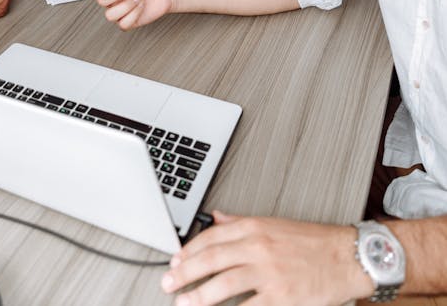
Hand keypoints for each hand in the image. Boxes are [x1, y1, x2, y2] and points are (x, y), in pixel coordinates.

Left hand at [161, 212, 371, 305]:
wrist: (347, 256)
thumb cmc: (314, 242)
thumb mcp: (273, 224)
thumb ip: (241, 223)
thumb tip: (216, 218)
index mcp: (254, 227)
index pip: (211, 237)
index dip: (188, 251)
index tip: (174, 262)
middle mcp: (258, 247)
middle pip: (211, 260)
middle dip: (185, 273)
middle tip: (168, 284)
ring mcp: (269, 273)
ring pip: (224, 284)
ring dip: (200, 296)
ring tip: (184, 304)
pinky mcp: (282, 297)